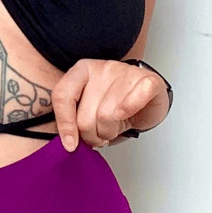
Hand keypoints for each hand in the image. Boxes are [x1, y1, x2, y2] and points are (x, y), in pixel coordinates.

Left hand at [51, 58, 168, 150]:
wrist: (147, 100)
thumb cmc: (116, 104)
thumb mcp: (88, 107)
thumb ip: (74, 118)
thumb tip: (69, 141)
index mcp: (83, 70)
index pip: (63, 95)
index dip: (65, 124)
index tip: (71, 144)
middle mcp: (102, 68)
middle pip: (85, 116)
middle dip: (93, 135)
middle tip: (100, 135)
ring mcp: (126, 72)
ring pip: (108, 116)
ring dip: (111, 132)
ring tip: (115, 127)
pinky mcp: (149, 81)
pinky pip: (134, 100)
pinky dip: (129, 111)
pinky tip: (125, 116)